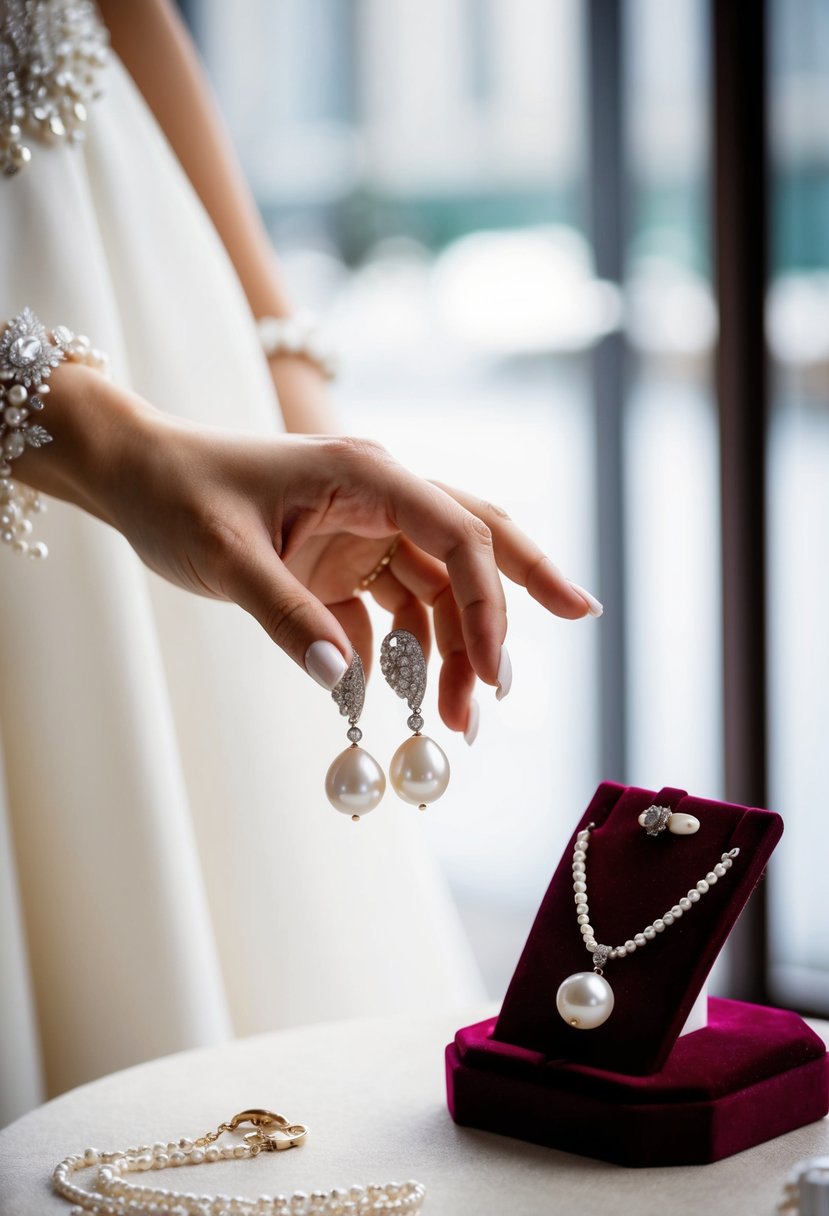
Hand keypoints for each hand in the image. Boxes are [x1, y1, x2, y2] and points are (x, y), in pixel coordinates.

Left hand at [16, 364, 601, 733]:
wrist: (135, 478)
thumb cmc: (177, 496)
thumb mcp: (227, 558)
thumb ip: (289, 617)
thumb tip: (347, 686)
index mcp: (365, 476)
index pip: (458, 533)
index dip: (489, 602)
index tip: (494, 673)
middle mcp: (378, 498)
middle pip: (473, 545)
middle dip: (515, 597)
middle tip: (562, 639)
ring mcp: (363, 531)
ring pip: (435, 590)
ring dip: (451, 651)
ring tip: (456, 719)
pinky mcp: (341, 562)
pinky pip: (390, 612)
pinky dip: (398, 657)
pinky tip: (391, 699)